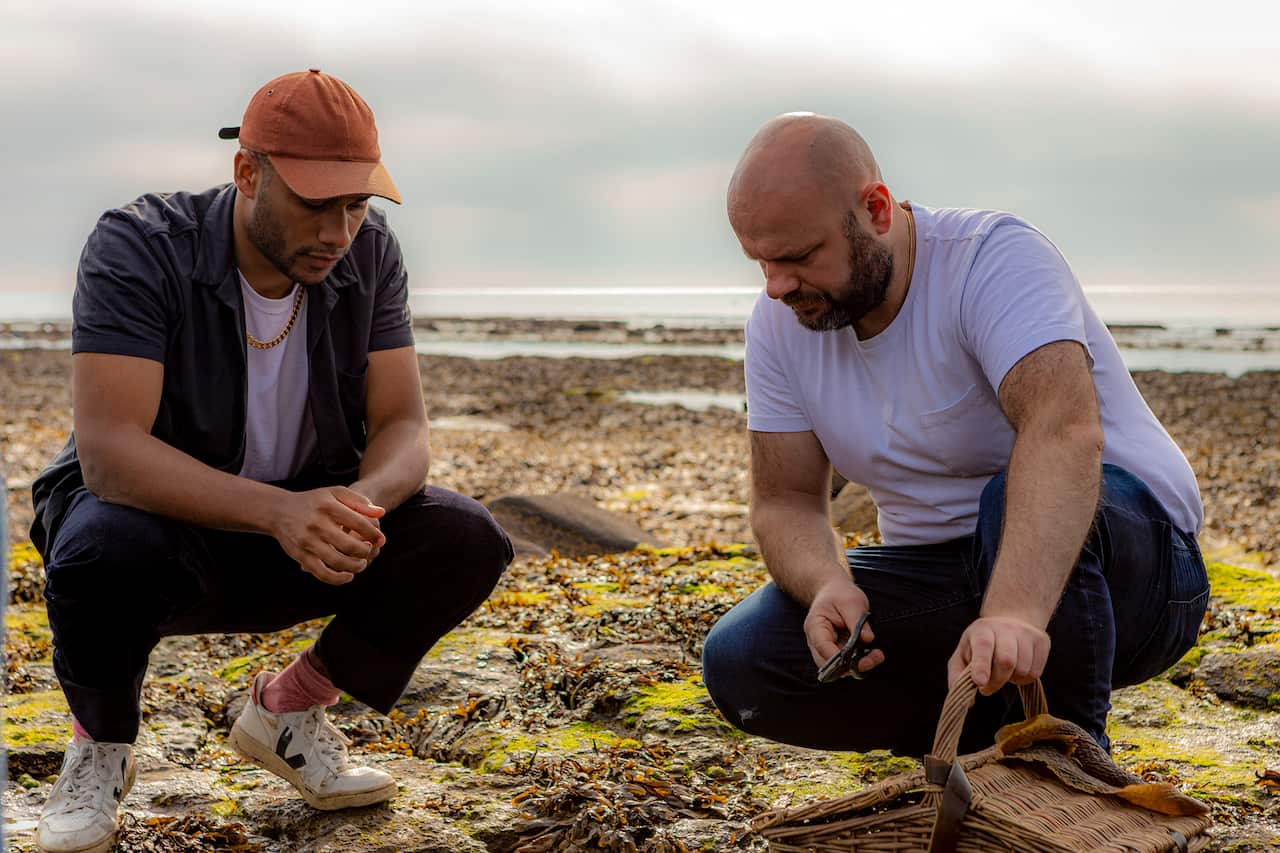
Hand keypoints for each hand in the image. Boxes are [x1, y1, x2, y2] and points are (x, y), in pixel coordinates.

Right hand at [270, 486, 385, 584]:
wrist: (279, 510)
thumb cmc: (315, 502)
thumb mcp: (335, 493)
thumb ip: (359, 501)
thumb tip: (381, 513)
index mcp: (328, 506)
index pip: (359, 523)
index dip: (374, 534)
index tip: (380, 540)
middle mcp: (317, 523)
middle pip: (349, 545)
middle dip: (366, 551)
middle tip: (369, 551)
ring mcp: (307, 541)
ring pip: (337, 561)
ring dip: (355, 566)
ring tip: (361, 563)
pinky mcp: (300, 555)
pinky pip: (321, 573)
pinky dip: (338, 579)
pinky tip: (348, 576)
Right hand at [803, 576, 884, 675]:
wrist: (834, 591)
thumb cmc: (839, 594)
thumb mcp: (851, 601)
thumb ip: (857, 620)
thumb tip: (867, 639)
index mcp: (815, 626)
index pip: (822, 646)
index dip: (838, 657)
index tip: (857, 660)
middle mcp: (817, 642)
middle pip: (828, 663)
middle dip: (850, 666)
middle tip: (874, 658)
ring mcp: (826, 649)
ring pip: (838, 668)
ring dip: (857, 666)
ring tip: (876, 655)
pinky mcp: (837, 651)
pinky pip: (846, 663)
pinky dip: (859, 662)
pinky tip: (873, 654)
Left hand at [947, 615, 1049, 695]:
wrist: (1010, 621)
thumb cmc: (982, 643)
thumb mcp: (963, 653)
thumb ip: (957, 674)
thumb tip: (968, 702)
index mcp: (982, 630)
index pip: (983, 646)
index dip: (981, 665)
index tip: (979, 682)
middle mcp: (1005, 628)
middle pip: (1006, 661)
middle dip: (996, 681)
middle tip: (987, 687)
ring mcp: (1026, 633)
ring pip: (1023, 669)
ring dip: (1012, 680)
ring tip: (1004, 672)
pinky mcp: (1042, 641)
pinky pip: (1036, 672)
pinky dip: (1025, 679)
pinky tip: (1017, 669)